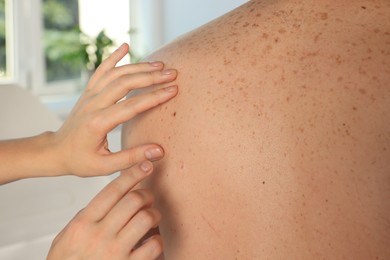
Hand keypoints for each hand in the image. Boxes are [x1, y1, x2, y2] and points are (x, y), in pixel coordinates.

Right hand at [47, 160, 162, 259]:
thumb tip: (110, 198)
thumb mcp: (66, 237)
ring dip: (154, 214)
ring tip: (152, 217)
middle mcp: (99, 236)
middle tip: (149, 197)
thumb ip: (86, 217)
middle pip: (133, 201)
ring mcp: (115, 252)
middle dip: (146, 194)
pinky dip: (158, 239)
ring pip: (146, 218)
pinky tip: (153, 240)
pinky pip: (153, 245)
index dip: (132, 174)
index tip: (145, 165)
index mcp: (83, 224)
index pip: (112, 191)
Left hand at [52, 43, 177, 176]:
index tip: (173, 90)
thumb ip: (132, 158)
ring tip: (160, 65)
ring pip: (115, 74)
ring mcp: (89, 95)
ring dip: (138, 67)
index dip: (154, 97)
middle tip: (172, 74)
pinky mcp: (88, 92)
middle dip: (151, 77)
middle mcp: (93, 104)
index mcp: (98, 123)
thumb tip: (159, 151)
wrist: (57, 151)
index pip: (131, 106)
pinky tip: (125, 46)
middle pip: (124, 83)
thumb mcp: (105, 167)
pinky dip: (113, 57)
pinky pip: (101, 70)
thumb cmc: (81, 161)